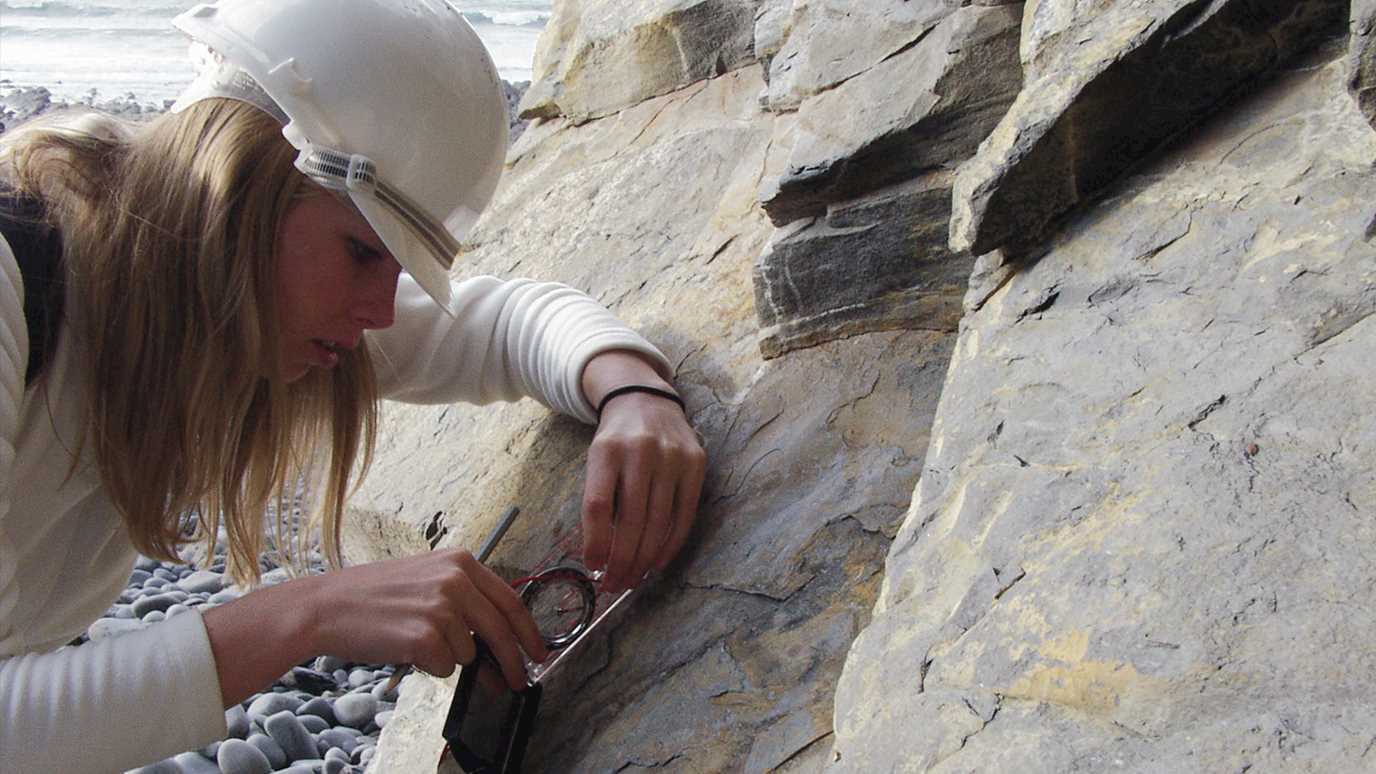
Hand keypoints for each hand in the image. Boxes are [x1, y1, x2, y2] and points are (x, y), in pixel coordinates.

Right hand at [302, 549, 547, 688]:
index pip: (511, 599)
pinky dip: (429, 667)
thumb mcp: (426, 584)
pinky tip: (406, 649)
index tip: (539, 650)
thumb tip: (500, 650)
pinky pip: (446, 668)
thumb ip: (466, 608)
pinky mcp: (426, 635)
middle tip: (518, 681)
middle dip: (513, 662)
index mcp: (461, 561)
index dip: (529, 630)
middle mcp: (456, 579)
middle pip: (502, 631)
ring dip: (448, 658)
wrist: (326, 607)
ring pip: (469, 653)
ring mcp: (442, 607)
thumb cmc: (372, 597)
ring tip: (414, 639)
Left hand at [581, 390, 705, 592]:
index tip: (593, 567)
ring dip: (645, 559)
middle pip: (631, 520)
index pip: (599, 505)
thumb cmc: (616, 440)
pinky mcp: (695, 464)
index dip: (596, 542)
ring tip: (633, 579)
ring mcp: (672, 457)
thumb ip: (599, 499)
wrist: (646, 400)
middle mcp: (641, 451)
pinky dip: (671, 545)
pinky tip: (658, 562)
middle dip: (622, 560)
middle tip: (614, 585)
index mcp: (607, 450)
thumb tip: (600, 555)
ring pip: (659, 522)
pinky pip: (685, 515)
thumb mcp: (597, 459)